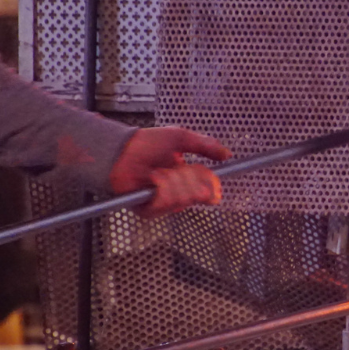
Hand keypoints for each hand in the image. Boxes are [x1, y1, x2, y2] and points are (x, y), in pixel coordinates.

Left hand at [108, 127, 231, 217]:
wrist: (121, 151)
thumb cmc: (147, 143)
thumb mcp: (181, 138)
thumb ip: (206, 145)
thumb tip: (227, 154)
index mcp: (188, 179)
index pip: (210, 189)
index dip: (212, 185)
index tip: (211, 178)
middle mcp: (179, 194)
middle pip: (199, 194)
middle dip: (188, 177)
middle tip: (174, 166)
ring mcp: (165, 204)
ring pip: (183, 198)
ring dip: (171, 180)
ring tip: (157, 171)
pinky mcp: (150, 211)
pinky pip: (166, 203)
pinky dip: (159, 188)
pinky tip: (150, 180)